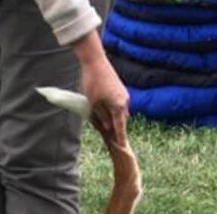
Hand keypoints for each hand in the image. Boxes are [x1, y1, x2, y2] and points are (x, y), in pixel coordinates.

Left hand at [73, 31, 129, 145]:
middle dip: (115, 130)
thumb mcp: (92, 104)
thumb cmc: (91, 83)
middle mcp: (124, 100)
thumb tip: (106, 128)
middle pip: (121, 121)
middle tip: (110, 141)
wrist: (94, 61)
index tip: (123, 150)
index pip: (120, 127)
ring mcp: (123, 94)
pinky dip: (111, 112)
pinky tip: (103, 114)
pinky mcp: (119, 90)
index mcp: (119, 106)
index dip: (120, 139)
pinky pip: (116, 105)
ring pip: (119, 113)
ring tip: (104, 128)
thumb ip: (100, 118)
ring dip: (112, 120)